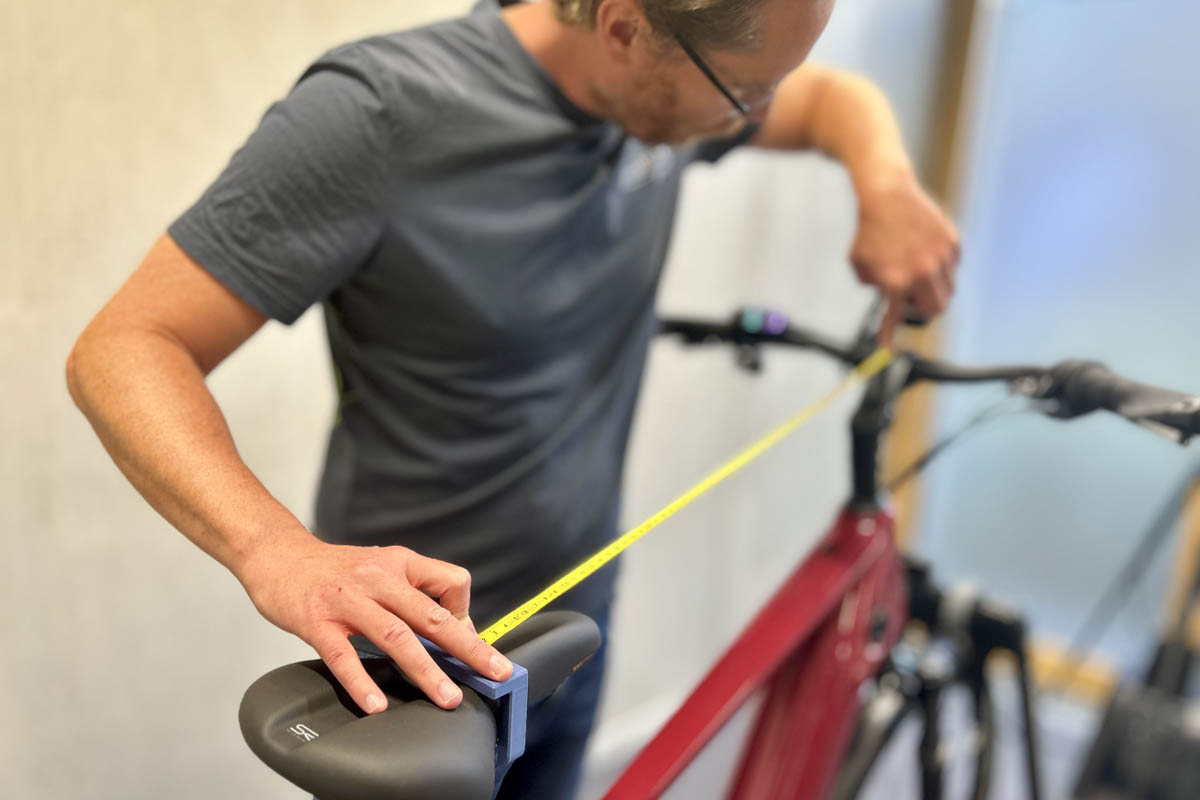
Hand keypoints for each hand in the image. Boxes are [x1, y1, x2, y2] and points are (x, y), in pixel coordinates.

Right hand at [237, 535, 512, 713]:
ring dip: (426, 670)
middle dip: (468, 647)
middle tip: (496, 672)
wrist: (278, 555)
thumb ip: (414, 593)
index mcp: (399, 563)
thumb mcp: (381, 568)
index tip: (467, 639)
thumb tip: (455, 628)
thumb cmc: (334, 570)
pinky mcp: (317, 622)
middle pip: (432, 615)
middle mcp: (379, 578)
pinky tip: (376, 705)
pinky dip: (361, 682)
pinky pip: (343, 656)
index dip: (466, 611)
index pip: (451, 581)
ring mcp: (348, 600)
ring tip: (447, 697)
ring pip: (396, 636)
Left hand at [848, 164, 960, 345]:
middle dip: (924, 311)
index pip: (895, 318)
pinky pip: (952, 268)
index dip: (889, 336)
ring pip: (947, 291)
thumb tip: (887, 296)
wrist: (886, 193)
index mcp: (895, 282)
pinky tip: (925, 254)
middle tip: (912, 302)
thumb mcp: (858, 263)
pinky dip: (940, 268)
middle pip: (936, 311)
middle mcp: (922, 273)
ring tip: (917, 274)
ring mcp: (940, 258)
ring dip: (933, 290)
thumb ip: (872, 285)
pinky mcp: (952, 243)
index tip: (886, 348)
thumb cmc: (869, 229)